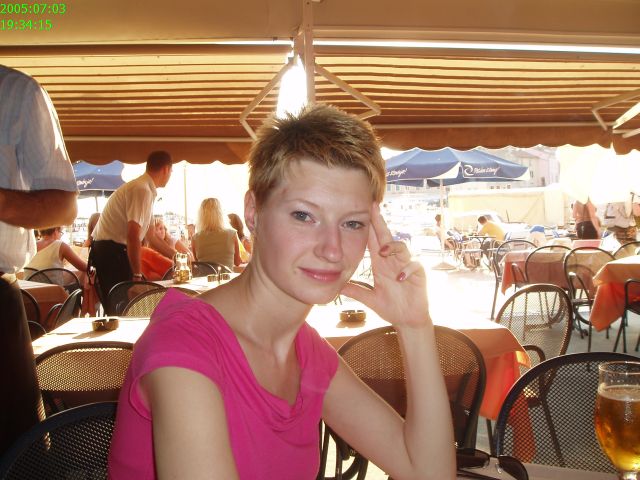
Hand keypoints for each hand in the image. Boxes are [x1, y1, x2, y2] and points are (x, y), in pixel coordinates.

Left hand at [341, 204, 429, 327]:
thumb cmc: (391, 307)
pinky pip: (414, 266)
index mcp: (381, 264)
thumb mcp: (370, 299)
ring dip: (392, 247)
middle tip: (374, 208)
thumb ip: (356, 291)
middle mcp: (393, 262)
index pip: (373, 242)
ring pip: (401, 248)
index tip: (363, 211)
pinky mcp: (418, 275)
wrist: (408, 320)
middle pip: (386, 238)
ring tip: (382, 252)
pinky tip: (399, 277)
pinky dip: (407, 269)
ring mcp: (406, 266)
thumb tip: (337, 286)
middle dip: (380, 223)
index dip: (370, 227)